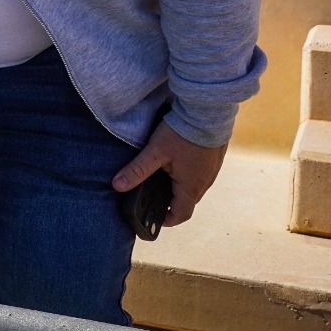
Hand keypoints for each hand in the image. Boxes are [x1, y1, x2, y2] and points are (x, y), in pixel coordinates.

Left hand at [112, 120, 227, 228]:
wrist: (208, 110)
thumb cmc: (182, 133)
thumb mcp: (155, 151)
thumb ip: (137, 170)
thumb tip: (117, 186)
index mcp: (191, 187)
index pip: (181, 215)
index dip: (166, 220)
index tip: (152, 217)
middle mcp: (205, 183)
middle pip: (186, 201)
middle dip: (169, 202)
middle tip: (150, 196)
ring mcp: (212, 171)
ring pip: (193, 187)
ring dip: (178, 187)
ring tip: (159, 178)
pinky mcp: (214, 159)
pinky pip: (199, 174)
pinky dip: (186, 174)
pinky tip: (174, 162)